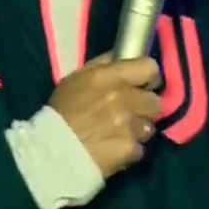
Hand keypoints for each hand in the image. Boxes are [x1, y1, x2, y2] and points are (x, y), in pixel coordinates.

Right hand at [47, 53, 162, 178]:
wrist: (53, 152)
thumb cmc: (61, 111)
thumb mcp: (76, 79)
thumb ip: (102, 65)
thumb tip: (120, 57)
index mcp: (111, 78)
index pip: (150, 68)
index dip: (147, 76)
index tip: (141, 84)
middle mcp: (125, 99)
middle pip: (155, 101)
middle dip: (144, 107)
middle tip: (129, 112)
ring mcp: (130, 126)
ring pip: (149, 126)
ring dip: (137, 130)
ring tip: (119, 134)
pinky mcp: (131, 149)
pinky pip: (140, 148)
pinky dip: (130, 150)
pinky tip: (114, 149)